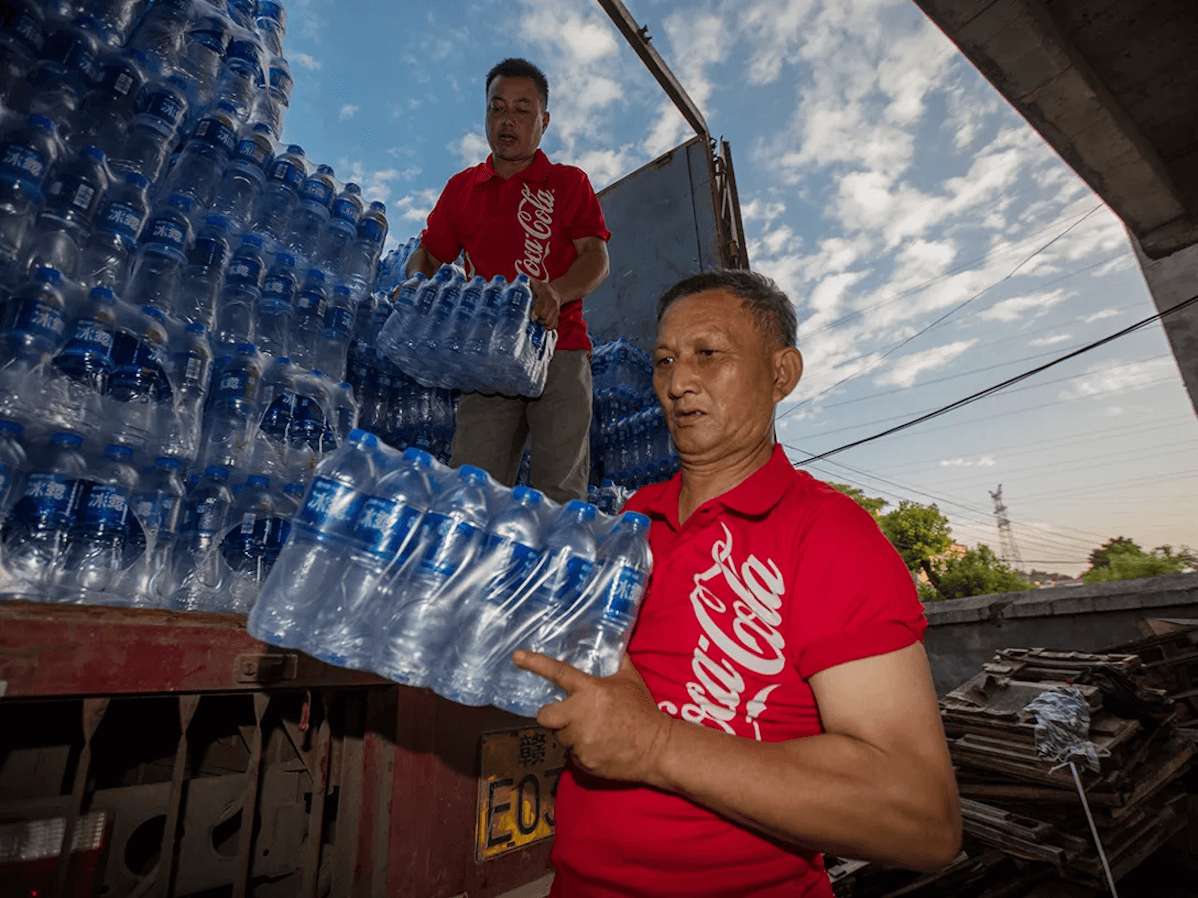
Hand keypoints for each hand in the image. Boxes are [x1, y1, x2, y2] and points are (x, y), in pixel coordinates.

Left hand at [512, 650, 674, 784]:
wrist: (658, 749)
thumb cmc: (643, 711)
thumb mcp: (631, 680)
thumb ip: (618, 662)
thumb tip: (615, 644)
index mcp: (590, 691)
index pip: (557, 673)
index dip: (534, 663)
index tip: (517, 657)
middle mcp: (580, 715)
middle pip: (545, 716)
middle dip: (552, 715)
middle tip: (569, 715)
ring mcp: (580, 741)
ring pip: (560, 736)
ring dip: (571, 734)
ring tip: (595, 732)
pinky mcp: (583, 762)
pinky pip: (573, 754)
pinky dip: (582, 751)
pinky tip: (600, 747)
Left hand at [530, 278, 562, 329]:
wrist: (556, 292)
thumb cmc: (541, 288)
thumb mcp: (534, 282)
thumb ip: (526, 281)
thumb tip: (518, 279)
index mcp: (546, 294)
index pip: (542, 305)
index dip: (537, 313)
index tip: (532, 318)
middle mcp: (553, 303)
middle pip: (545, 316)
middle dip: (538, 319)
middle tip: (532, 318)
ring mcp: (556, 310)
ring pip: (550, 322)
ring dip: (543, 323)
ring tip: (538, 320)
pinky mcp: (558, 316)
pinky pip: (554, 325)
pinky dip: (548, 327)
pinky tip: (544, 324)